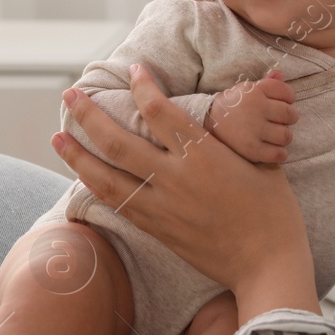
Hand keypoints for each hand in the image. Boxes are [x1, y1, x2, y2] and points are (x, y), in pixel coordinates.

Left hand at [50, 65, 318, 322]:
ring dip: (78, 156)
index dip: (143, 86)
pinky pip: (117, 204)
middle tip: (70, 95)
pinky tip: (82, 176)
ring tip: (58, 137)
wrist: (265, 265)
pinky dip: (95, 187)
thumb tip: (275, 75)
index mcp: (202, 155)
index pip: (160, 111)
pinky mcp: (156, 229)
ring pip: (107, 177)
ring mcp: (161, 207)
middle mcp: (174, 179)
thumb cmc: (273, 211)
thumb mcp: (267, 160)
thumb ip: (252, 121)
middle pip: (118, 142)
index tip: (133, 69)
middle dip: (89, 116)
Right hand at [203, 72, 298, 163]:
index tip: (284, 102)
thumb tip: (281, 73)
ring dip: (284, 137)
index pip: (286, 91)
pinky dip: (280, 153)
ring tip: (275, 135)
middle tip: (282, 121)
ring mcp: (253, 130)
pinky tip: (273, 149)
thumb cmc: (233, 106)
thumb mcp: (246, 90)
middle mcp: (255, 108)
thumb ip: (266, 82)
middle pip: (289, 114)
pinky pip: (278, 154)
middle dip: (290, 118)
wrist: (206, 123)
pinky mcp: (251, 150)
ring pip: (286, 135)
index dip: (289, 98)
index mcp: (254, 91)